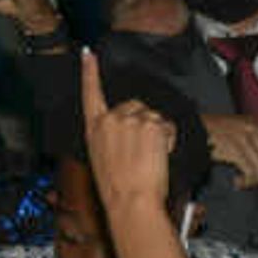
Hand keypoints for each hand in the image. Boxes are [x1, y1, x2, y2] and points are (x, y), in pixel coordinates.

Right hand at [83, 51, 178, 225]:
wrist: (130, 202)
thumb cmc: (118, 190)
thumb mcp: (103, 160)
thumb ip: (112, 138)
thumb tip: (126, 136)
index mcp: (94, 129)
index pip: (90, 93)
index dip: (89, 72)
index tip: (88, 55)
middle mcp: (111, 119)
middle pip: (135, 107)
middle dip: (144, 123)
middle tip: (143, 152)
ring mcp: (131, 120)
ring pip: (153, 117)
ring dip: (158, 134)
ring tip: (150, 158)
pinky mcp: (151, 124)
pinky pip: (167, 125)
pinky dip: (169, 139)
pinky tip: (160, 156)